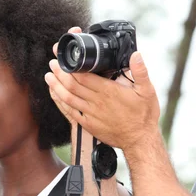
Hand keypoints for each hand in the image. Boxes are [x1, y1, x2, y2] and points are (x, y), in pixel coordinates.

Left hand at [45, 45, 159, 150]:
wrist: (139, 140)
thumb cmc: (143, 115)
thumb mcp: (147, 91)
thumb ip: (141, 72)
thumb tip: (136, 54)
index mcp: (108, 91)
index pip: (84, 76)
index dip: (72, 66)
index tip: (65, 57)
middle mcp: (96, 102)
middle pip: (72, 85)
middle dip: (60, 73)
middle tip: (53, 63)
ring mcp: (90, 114)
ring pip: (68, 98)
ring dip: (56, 86)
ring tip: (48, 76)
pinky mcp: (88, 124)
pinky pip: (70, 112)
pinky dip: (60, 102)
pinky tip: (55, 95)